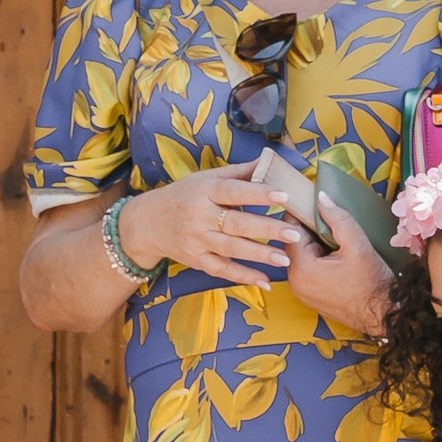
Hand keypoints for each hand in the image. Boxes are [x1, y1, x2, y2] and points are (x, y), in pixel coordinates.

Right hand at [120, 173, 297, 285]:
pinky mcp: (196, 260)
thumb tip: (269, 160)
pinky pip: (221, 270)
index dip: (257, 193)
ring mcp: (197, 241)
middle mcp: (199, 217)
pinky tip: (264, 281)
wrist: (146, 223)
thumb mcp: (205, 178)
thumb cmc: (182, 196)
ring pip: (232, 249)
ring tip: (285, 259)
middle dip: (267, 230)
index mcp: (203, 192)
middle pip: (236, 224)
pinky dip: (243, 276)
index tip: (283, 195)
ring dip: (259, 255)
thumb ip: (238, 173)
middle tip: (294, 234)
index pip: (232, 192)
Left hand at [271, 198, 394, 341]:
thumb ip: (338, 219)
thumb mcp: (358, 246)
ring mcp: (302, 291)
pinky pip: (308, 269)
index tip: (312, 201)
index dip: (302, 214)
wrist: (385, 316)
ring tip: (337, 239)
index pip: (290, 231)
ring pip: (302, 256)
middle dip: (310, 229)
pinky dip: (319, 258)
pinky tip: (336, 255)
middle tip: (331, 220)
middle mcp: (295, 282)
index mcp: (301, 269)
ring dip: (316, 244)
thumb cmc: (373, 283)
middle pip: (295, 243)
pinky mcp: (310, 296)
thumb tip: (321, 198)